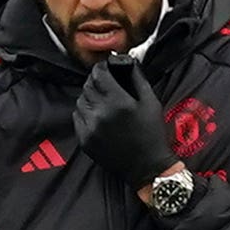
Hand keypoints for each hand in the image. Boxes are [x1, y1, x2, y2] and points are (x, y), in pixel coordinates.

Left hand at [73, 57, 180, 189]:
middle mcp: (101, 114)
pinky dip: (85, 113)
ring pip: (80, 101)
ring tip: (102, 101)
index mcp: (118, 102)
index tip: (106, 70)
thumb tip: (126, 61)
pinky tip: (97, 116)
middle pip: (88, 86)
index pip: (98, 74)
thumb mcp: (151, 101)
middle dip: (96, 81)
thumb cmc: (152, 133)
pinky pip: (77, 117)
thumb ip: (136, 77)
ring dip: (89, 97)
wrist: (148, 168)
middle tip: (105, 84)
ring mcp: (90, 128)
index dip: (101, 68)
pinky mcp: (84, 140)